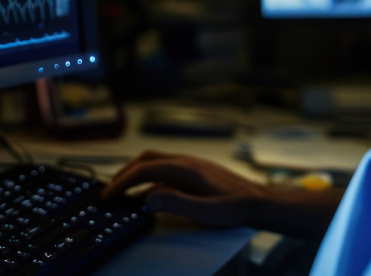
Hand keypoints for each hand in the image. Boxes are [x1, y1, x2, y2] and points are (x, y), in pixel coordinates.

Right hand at [102, 150, 343, 236]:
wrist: (262, 202)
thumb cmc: (238, 208)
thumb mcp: (208, 212)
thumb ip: (177, 203)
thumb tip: (148, 198)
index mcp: (186, 168)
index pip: (144, 169)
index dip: (123, 182)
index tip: (109, 195)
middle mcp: (186, 161)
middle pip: (146, 159)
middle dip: (124, 173)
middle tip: (110, 191)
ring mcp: (191, 164)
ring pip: (155, 162)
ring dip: (136, 173)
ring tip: (124, 190)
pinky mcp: (196, 171)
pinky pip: (165, 169)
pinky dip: (150, 177)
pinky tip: (150, 193)